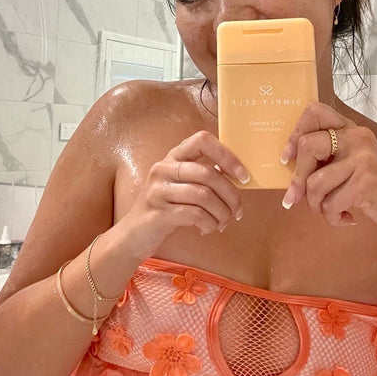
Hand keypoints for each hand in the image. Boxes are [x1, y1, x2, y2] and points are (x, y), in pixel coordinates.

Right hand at [125, 131, 249, 255]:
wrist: (133, 235)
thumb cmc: (165, 208)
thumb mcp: (180, 185)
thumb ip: (202, 176)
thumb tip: (238, 177)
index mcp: (173, 157)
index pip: (202, 140)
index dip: (227, 156)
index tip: (243, 176)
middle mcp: (163, 168)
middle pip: (208, 173)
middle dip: (231, 195)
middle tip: (238, 211)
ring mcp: (158, 190)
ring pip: (204, 196)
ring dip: (222, 213)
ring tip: (223, 222)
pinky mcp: (158, 213)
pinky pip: (195, 214)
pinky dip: (209, 223)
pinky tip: (207, 229)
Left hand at [280, 102, 376, 231]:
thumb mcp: (354, 162)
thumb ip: (329, 157)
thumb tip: (289, 165)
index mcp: (351, 129)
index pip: (315, 112)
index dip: (295, 134)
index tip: (288, 158)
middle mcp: (357, 138)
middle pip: (307, 147)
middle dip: (297, 178)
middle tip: (297, 197)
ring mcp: (363, 159)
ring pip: (315, 183)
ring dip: (316, 205)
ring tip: (329, 210)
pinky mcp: (366, 183)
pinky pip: (330, 203)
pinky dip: (332, 217)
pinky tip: (346, 218)